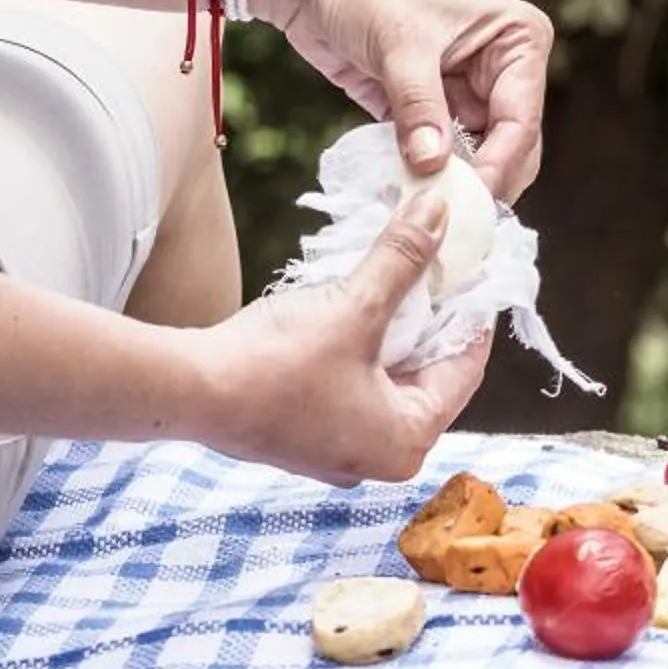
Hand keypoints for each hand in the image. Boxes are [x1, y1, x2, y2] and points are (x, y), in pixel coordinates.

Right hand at [187, 192, 492, 484]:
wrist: (190, 392)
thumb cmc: (277, 363)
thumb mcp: (353, 305)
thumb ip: (403, 259)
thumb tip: (441, 212)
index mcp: (407, 441)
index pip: (466, 369)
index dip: (474, 311)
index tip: (477, 265)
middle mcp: (379, 456)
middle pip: (429, 373)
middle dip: (433, 315)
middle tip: (439, 259)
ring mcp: (340, 448)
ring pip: (388, 375)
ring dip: (394, 325)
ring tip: (397, 270)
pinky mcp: (307, 431)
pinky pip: (355, 382)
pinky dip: (362, 342)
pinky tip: (353, 301)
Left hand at [256, 0, 552, 203]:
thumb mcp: (398, 44)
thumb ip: (418, 107)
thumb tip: (433, 169)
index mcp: (518, 39)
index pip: (520, 118)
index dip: (498, 164)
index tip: (468, 200)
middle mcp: (503, 69)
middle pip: (510, 147)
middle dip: (481, 181)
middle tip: (449, 217)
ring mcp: (467, 92)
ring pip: (477, 160)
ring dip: (453, 185)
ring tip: (426, 213)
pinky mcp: (431, 111)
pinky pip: (440, 158)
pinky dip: (427, 179)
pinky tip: (408, 199)